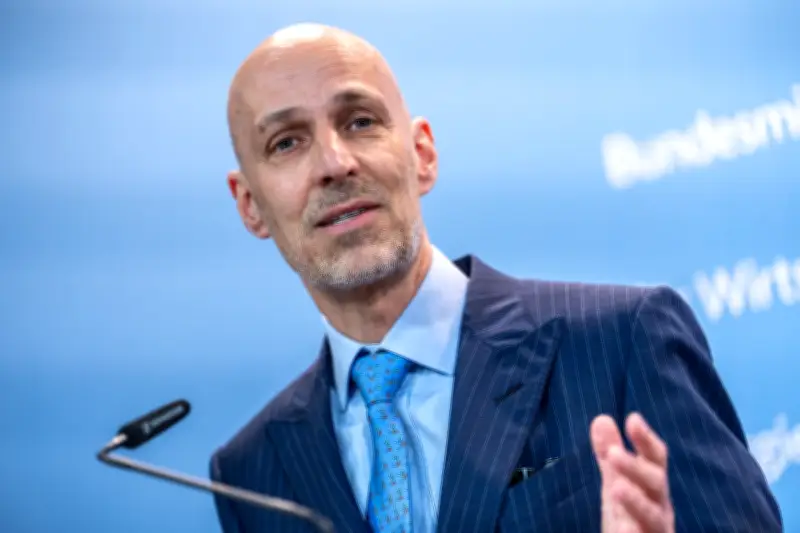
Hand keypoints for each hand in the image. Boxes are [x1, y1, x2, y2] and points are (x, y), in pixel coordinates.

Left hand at [590, 413, 674, 532]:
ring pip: (653, 516)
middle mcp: (660, 506)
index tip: (633, 418)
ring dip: (636, 502)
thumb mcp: (618, 483)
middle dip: (636, 467)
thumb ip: (611, 457)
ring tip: (616, 489)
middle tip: (612, 453)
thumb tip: (602, 419)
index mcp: (653, 486)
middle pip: (656, 483)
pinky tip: (622, 531)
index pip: (655, 458)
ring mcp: (656, 529)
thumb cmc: (631, 516)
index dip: (645, 439)